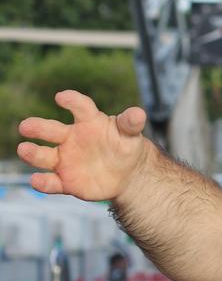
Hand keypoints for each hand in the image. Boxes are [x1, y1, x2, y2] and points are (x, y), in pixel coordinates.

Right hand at [16, 90, 149, 201]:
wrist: (126, 175)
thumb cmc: (125, 147)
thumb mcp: (131, 135)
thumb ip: (131, 124)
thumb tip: (138, 113)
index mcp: (88, 122)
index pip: (80, 107)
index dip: (72, 101)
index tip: (62, 97)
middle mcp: (70, 139)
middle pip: (51, 130)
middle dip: (37, 127)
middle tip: (26, 126)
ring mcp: (66, 160)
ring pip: (44, 156)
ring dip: (33, 153)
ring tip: (24, 149)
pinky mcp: (66, 181)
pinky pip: (52, 182)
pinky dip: (43, 182)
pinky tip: (37, 179)